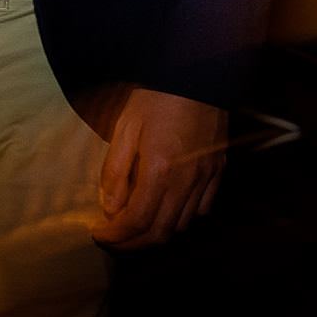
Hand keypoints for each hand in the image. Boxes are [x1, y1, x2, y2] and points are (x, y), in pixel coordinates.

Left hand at [89, 87, 228, 249]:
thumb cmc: (156, 96)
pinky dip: (181, 219)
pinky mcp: (218, 169)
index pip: (136, 221)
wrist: (195, 71)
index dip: (114, 236)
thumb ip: (116, 171)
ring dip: (155, 234)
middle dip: (131, 244)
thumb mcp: (125, 127)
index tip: (98, 234)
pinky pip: (202, 209)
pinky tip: (166, 209)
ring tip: (135, 227)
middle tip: (113, 240)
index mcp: (159, 169)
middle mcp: (186, 180)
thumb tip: (110, 208)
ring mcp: (206, 176)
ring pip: (181, 226)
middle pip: (159, 233)